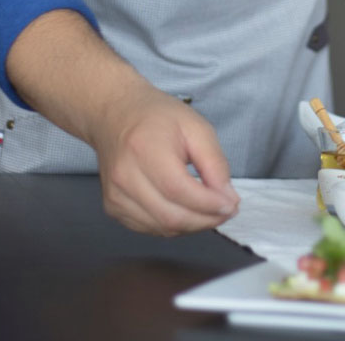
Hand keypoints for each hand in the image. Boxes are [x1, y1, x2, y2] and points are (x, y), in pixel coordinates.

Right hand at [88, 82, 239, 235]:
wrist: (116, 115)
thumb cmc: (157, 117)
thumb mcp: (195, 126)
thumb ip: (214, 162)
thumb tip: (227, 198)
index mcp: (144, 149)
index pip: (179, 190)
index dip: (209, 204)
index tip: (232, 204)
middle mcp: (124, 176)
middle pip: (171, 216)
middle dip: (206, 220)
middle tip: (227, 210)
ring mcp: (115, 196)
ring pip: (162, 228)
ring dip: (193, 226)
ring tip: (210, 210)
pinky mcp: (113, 208)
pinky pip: (150, 228)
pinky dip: (174, 226)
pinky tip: (187, 210)